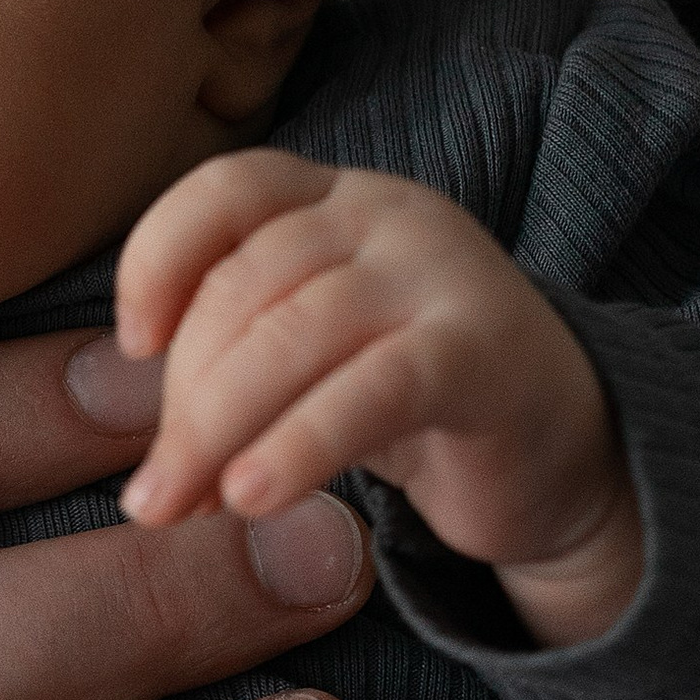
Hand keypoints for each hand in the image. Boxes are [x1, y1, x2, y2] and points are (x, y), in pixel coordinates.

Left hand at [113, 153, 644, 645]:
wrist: (566, 453)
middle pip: (246, 283)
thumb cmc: (411, 408)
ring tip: (183, 509)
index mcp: (335, 200)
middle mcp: (389, 215)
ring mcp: (442, 274)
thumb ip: (231, 365)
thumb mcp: (308, 365)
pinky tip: (252, 498)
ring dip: (218, 429)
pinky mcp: (482, 352)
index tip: (133, 346)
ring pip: (294, 333)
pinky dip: (299, 445)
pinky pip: (370, 389)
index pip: (225, 190)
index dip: (158, 258)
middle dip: (184, 397)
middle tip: (157, 494)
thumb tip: (143, 453)